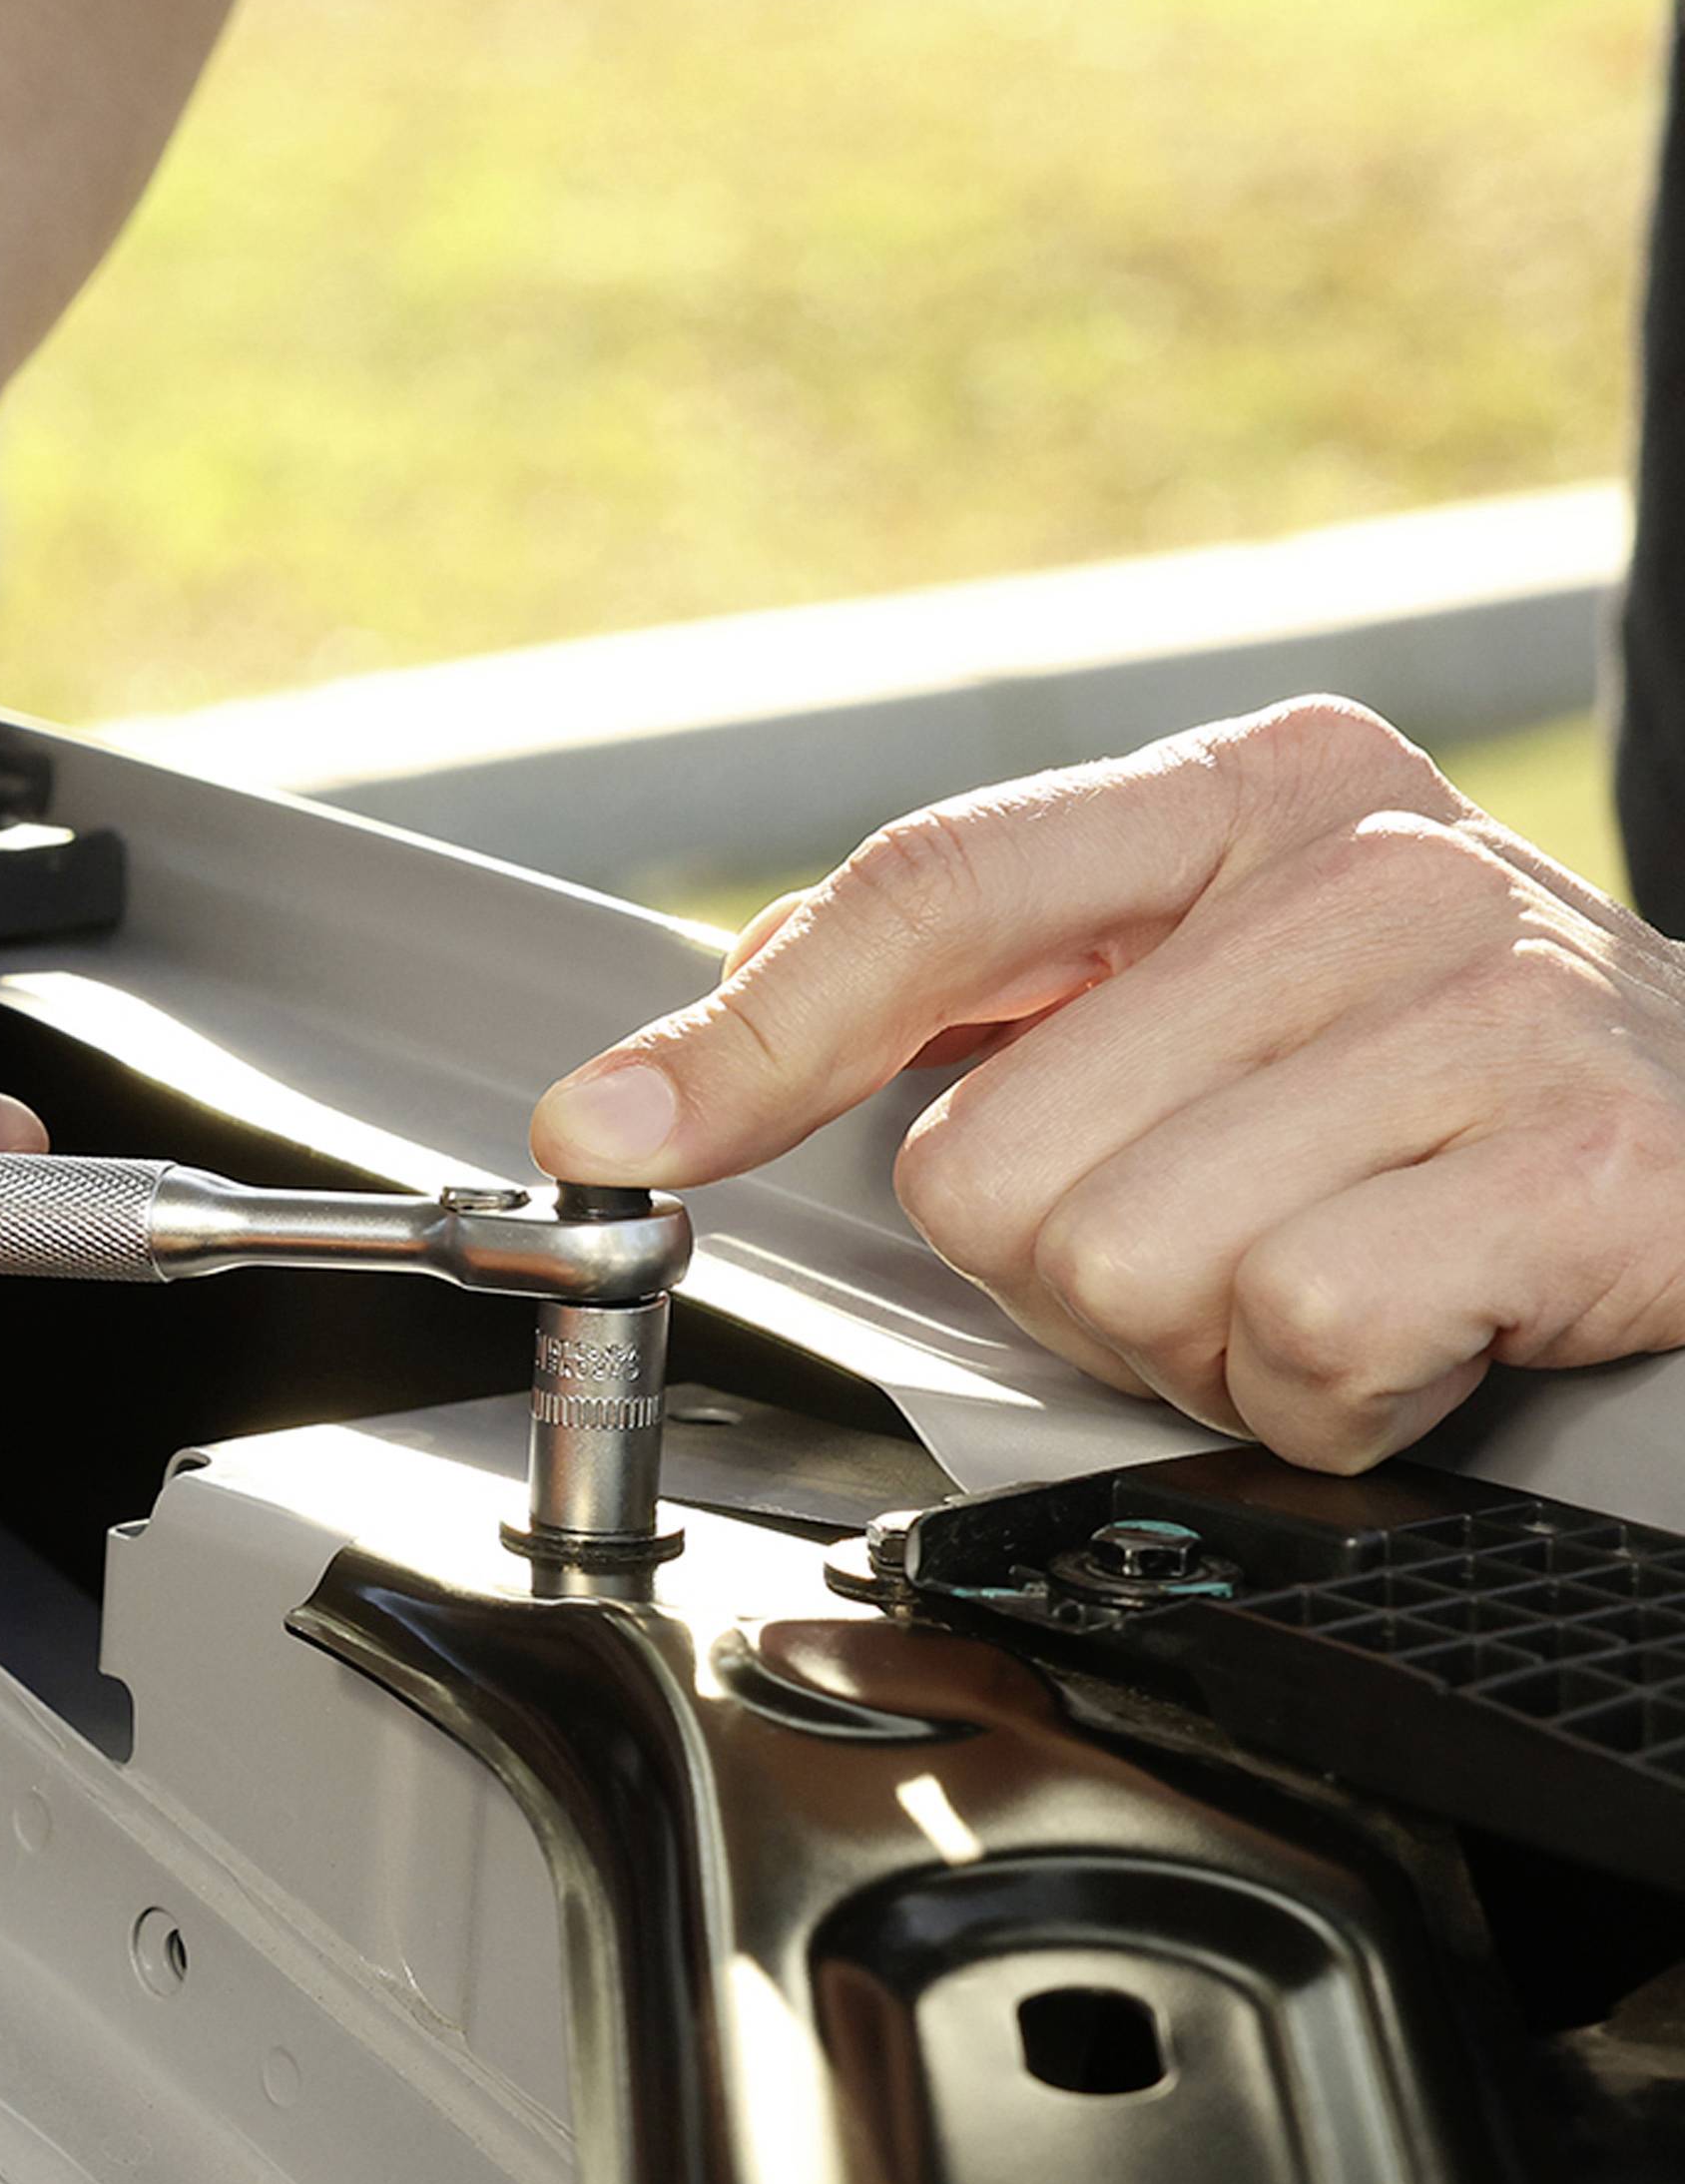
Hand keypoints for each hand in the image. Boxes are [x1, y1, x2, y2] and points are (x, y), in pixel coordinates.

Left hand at [532, 698, 1684, 1471]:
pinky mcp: (1572, 1163)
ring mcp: (1477, 1004)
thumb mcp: (1223, 979)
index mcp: (1245, 791)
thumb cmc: (1441, 1085)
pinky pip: (1290, 1344)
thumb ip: (1000, 993)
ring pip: (1119, 1267)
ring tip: (1335, 1262)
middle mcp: (1359, 865)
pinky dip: (1326, 1392)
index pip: (935, 884)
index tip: (611, 1128)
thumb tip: (715, 1054)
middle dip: (1078, 1256)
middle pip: (993, 1154)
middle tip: (1235, 1219)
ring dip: (1200, 1332)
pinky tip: (1421, 1322)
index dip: (754, 1026)